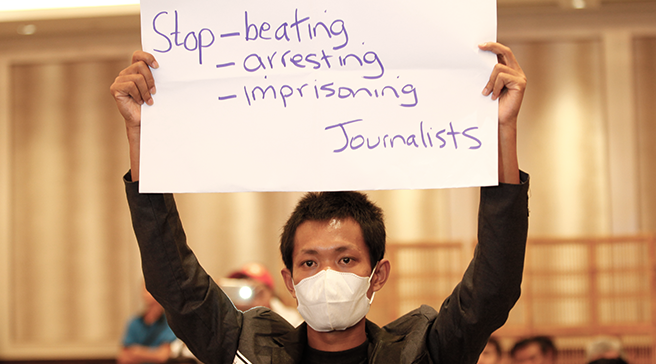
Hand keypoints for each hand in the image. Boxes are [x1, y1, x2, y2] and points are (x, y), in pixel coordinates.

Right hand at [109, 51, 158, 180]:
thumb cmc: (152, 105)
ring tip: (148, 100)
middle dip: (150, 79)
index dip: (147, 57)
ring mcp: (119, 80)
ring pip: (137, 77)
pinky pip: (130, 85)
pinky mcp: (115, 88)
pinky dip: (138, 94)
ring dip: (145, 90)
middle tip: (154, 92)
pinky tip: (140, 102)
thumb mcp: (156, 88)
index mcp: (135, 70)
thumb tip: (173, 66)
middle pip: (140, 66)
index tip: (158, 66)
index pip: (138, 55)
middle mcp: (126, 73)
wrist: (144, 121)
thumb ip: (157, 77)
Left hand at [479, 42, 525, 183]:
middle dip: (492, 47)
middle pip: (506, 51)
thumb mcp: (487, 86)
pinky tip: (494, 96)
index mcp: (509, 70)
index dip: (493, 46)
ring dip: (489, 80)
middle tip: (478, 47)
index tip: (479, 45)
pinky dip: (494, 86)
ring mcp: (520, 77)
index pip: (503, 52)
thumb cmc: (491, 106)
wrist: (499, 122)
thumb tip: (473, 62)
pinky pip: (502, 76)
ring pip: (498, 67)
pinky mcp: (520, 83)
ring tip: (487, 93)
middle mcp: (516, 71)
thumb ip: (486, 75)